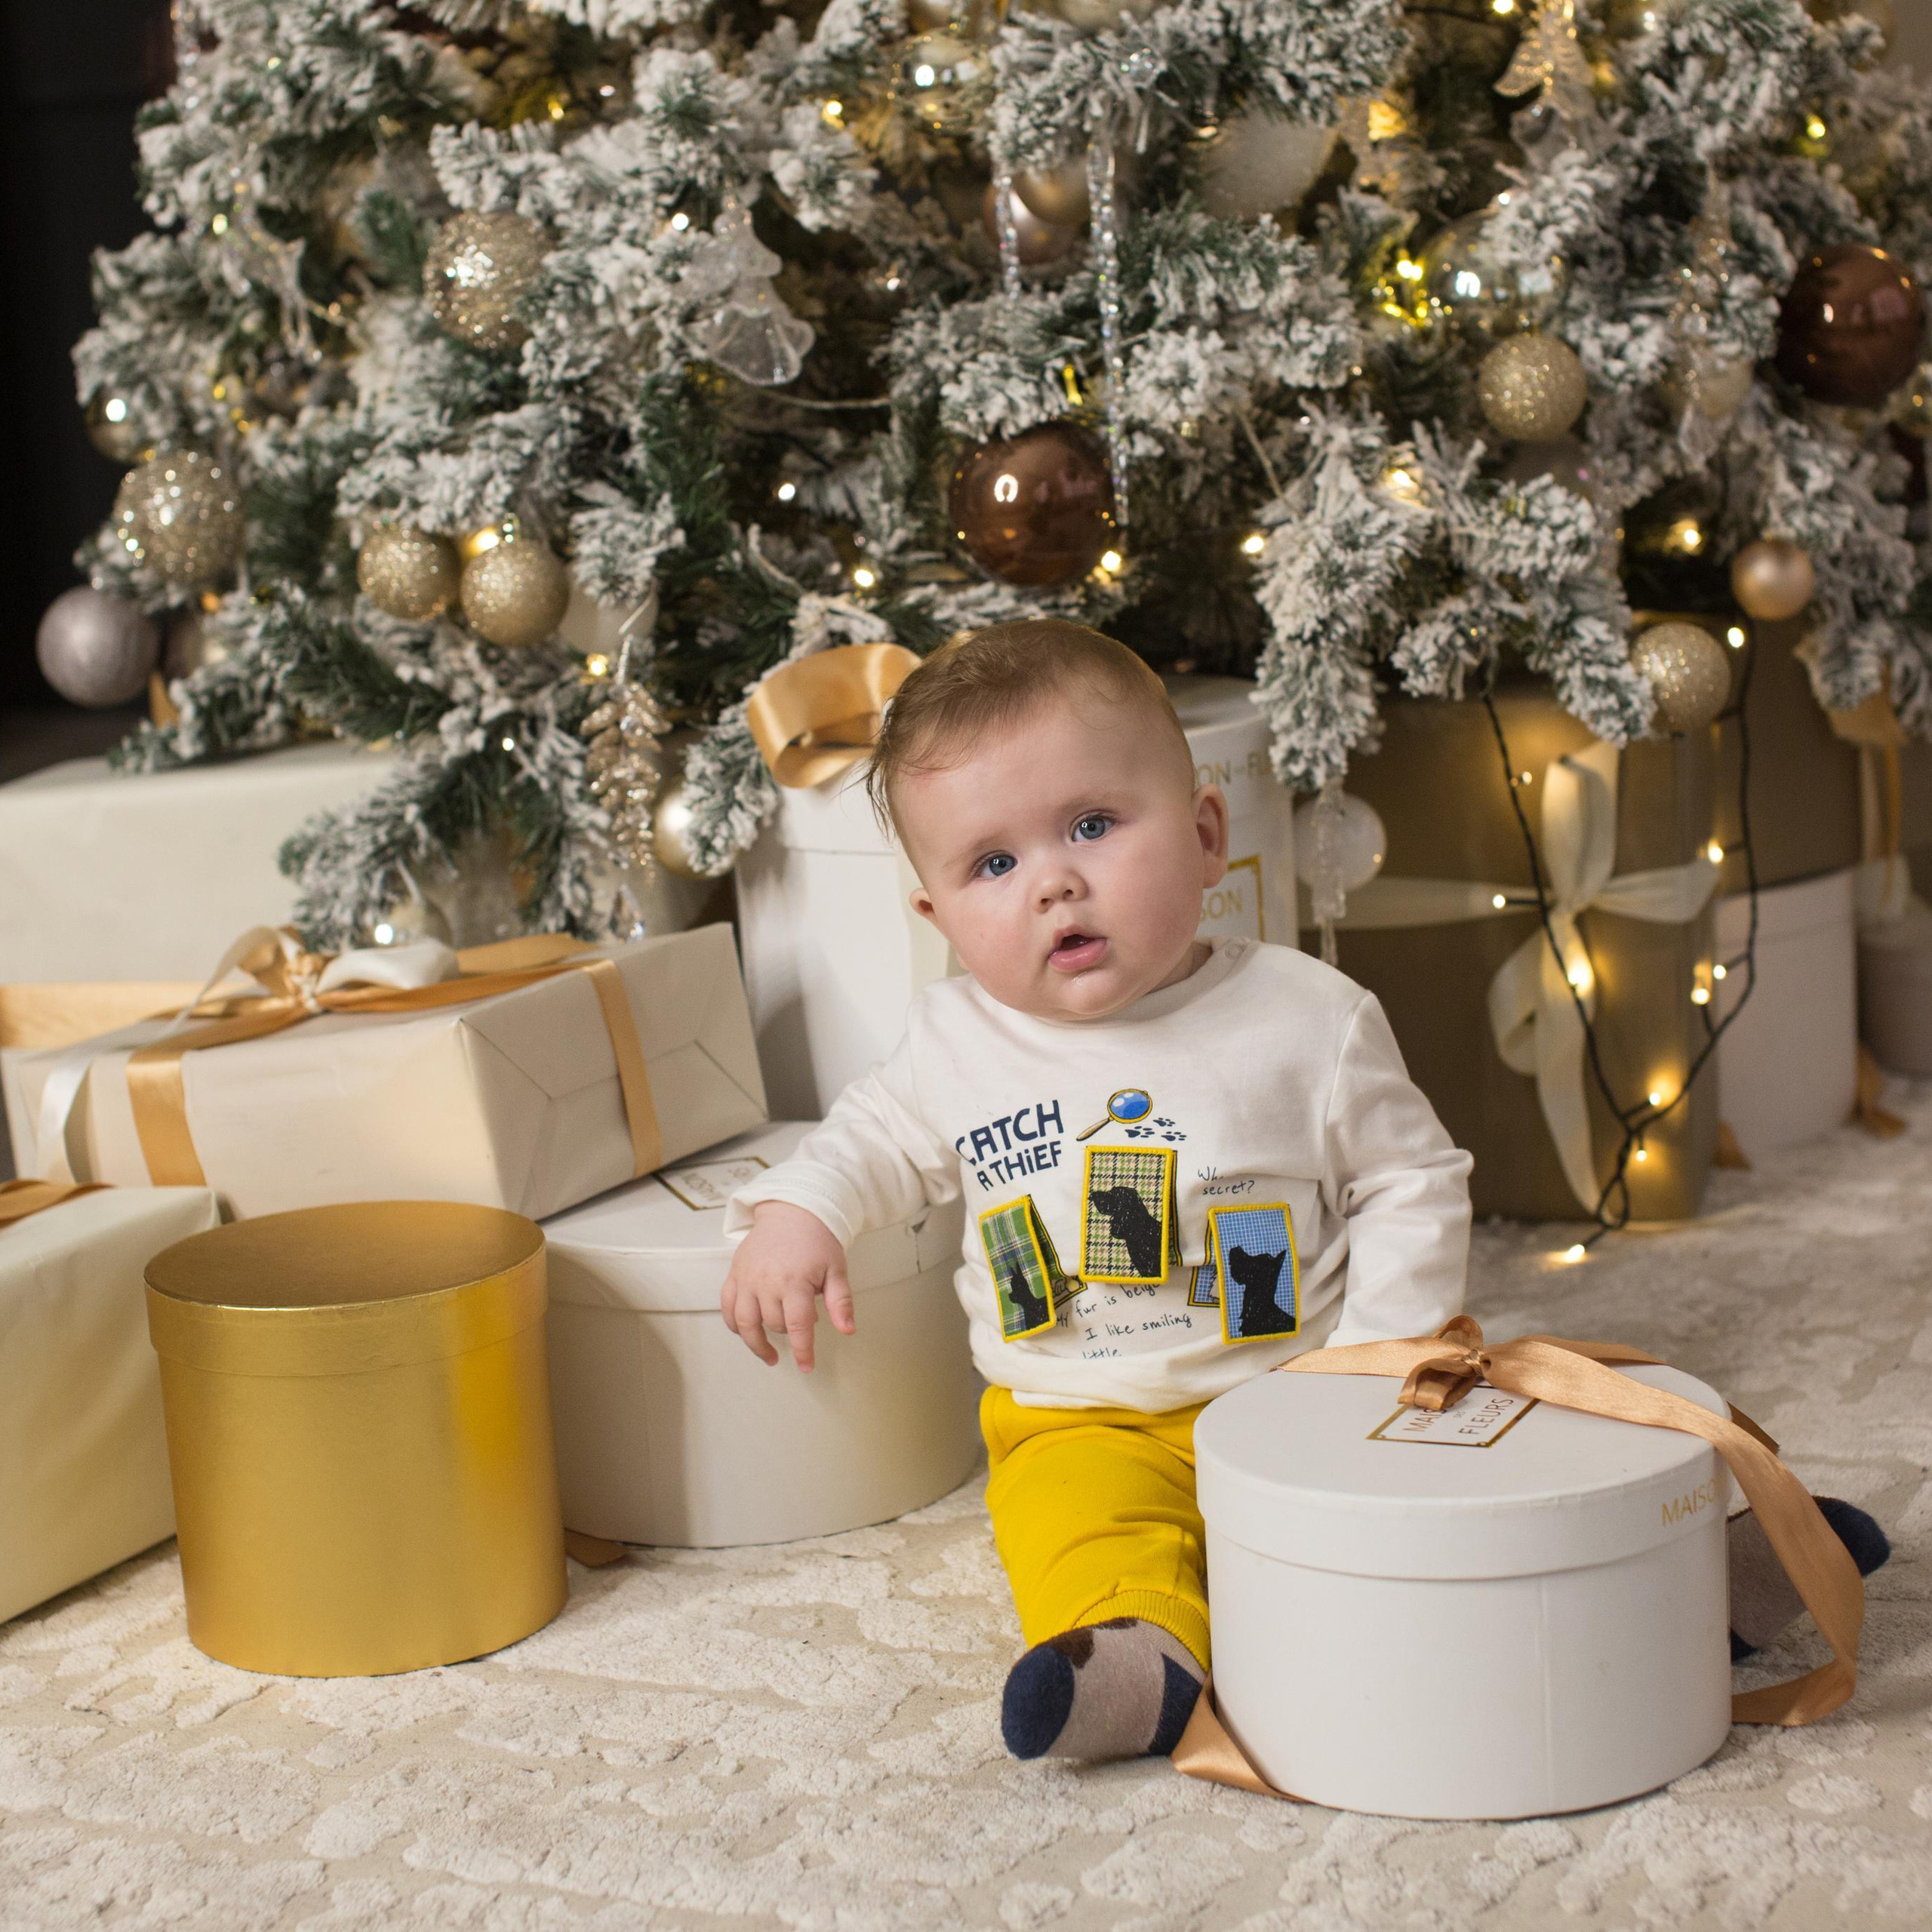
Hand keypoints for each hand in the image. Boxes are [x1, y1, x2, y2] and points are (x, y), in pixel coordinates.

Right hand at [719, 1201, 854, 1370]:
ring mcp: (747, 1278)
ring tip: (768, 1354)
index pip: (797, 1326)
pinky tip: (744, 1332)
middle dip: (788, 1332)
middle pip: (773, 1324)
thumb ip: (841, 1302)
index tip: (807, 1366)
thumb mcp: (837, 1269)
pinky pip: (726, 1305)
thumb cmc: (817, 1239)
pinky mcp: (735, 1272)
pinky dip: (733, 1323)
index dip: (803, 1350)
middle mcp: (766, 1281)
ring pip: (744, 1322)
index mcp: (795, 1281)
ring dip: (755, 1343)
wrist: (792, 1210)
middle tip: (800, 1328)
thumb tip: (847, 1330)